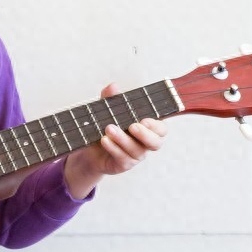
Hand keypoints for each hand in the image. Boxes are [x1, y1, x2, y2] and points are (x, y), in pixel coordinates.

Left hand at [63, 82, 167, 196]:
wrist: (90, 149)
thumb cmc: (104, 127)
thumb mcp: (105, 110)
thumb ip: (110, 99)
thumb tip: (113, 86)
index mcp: (147, 128)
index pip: (161, 129)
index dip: (156, 125)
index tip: (144, 119)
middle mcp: (145, 143)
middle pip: (156, 143)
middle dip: (146, 135)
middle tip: (133, 126)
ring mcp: (136, 155)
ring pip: (137, 150)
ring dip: (123, 139)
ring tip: (109, 129)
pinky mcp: (124, 164)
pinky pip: (123, 158)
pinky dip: (113, 148)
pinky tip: (105, 140)